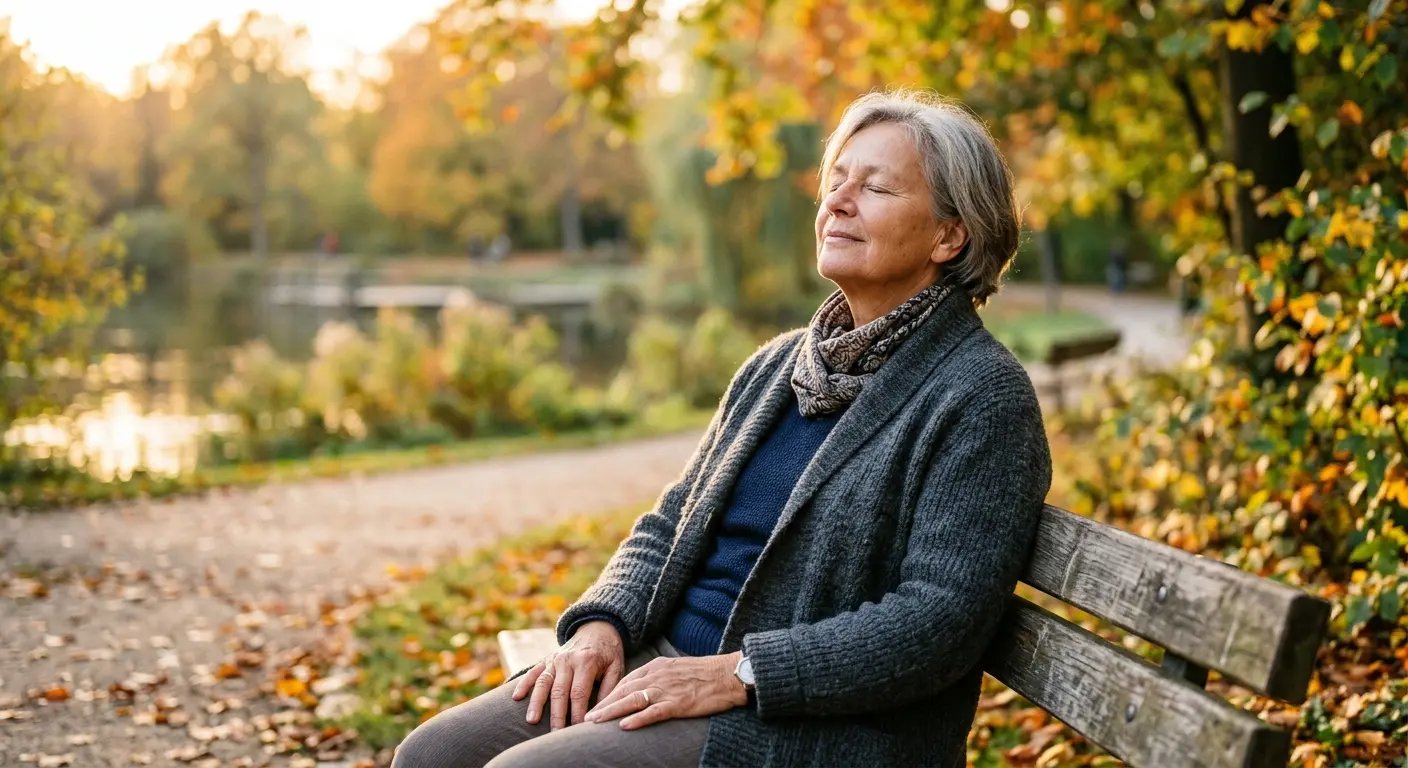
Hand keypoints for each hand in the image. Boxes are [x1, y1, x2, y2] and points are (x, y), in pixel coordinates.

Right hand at [511, 621, 624, 729]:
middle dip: (557, 715)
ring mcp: (554, 659)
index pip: (579, 693)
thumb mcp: (616, 666)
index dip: (577, 713)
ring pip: (543, 683)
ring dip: (536, 702)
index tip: (578, 730)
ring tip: (531, 720)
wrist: (597, 627)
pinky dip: (523, 684)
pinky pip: (533, 672)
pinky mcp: (546, 659)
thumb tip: (601, 712)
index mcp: (586, 661)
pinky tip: (516, 698)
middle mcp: (567, 660)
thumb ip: (610, 688)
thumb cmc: (609, 652)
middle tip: (556, 735)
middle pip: (559, 691)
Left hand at [584, 651, 745, 729]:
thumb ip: (659, 677)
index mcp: (656, 667)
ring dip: (611, 711)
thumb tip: (643, 690)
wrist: (728, 674)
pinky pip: (654, 712)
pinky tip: (624, 725)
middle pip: (623, 690)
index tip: (595, 705)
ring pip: (632, 700)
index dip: (608, 694)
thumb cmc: (705, 674)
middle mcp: (658, 676)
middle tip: (586, 717)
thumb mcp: (676, 669)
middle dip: (603, 704)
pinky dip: (638, 719)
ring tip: (595, 722)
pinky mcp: (679, 703)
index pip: (625, 681)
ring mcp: (667, 690)